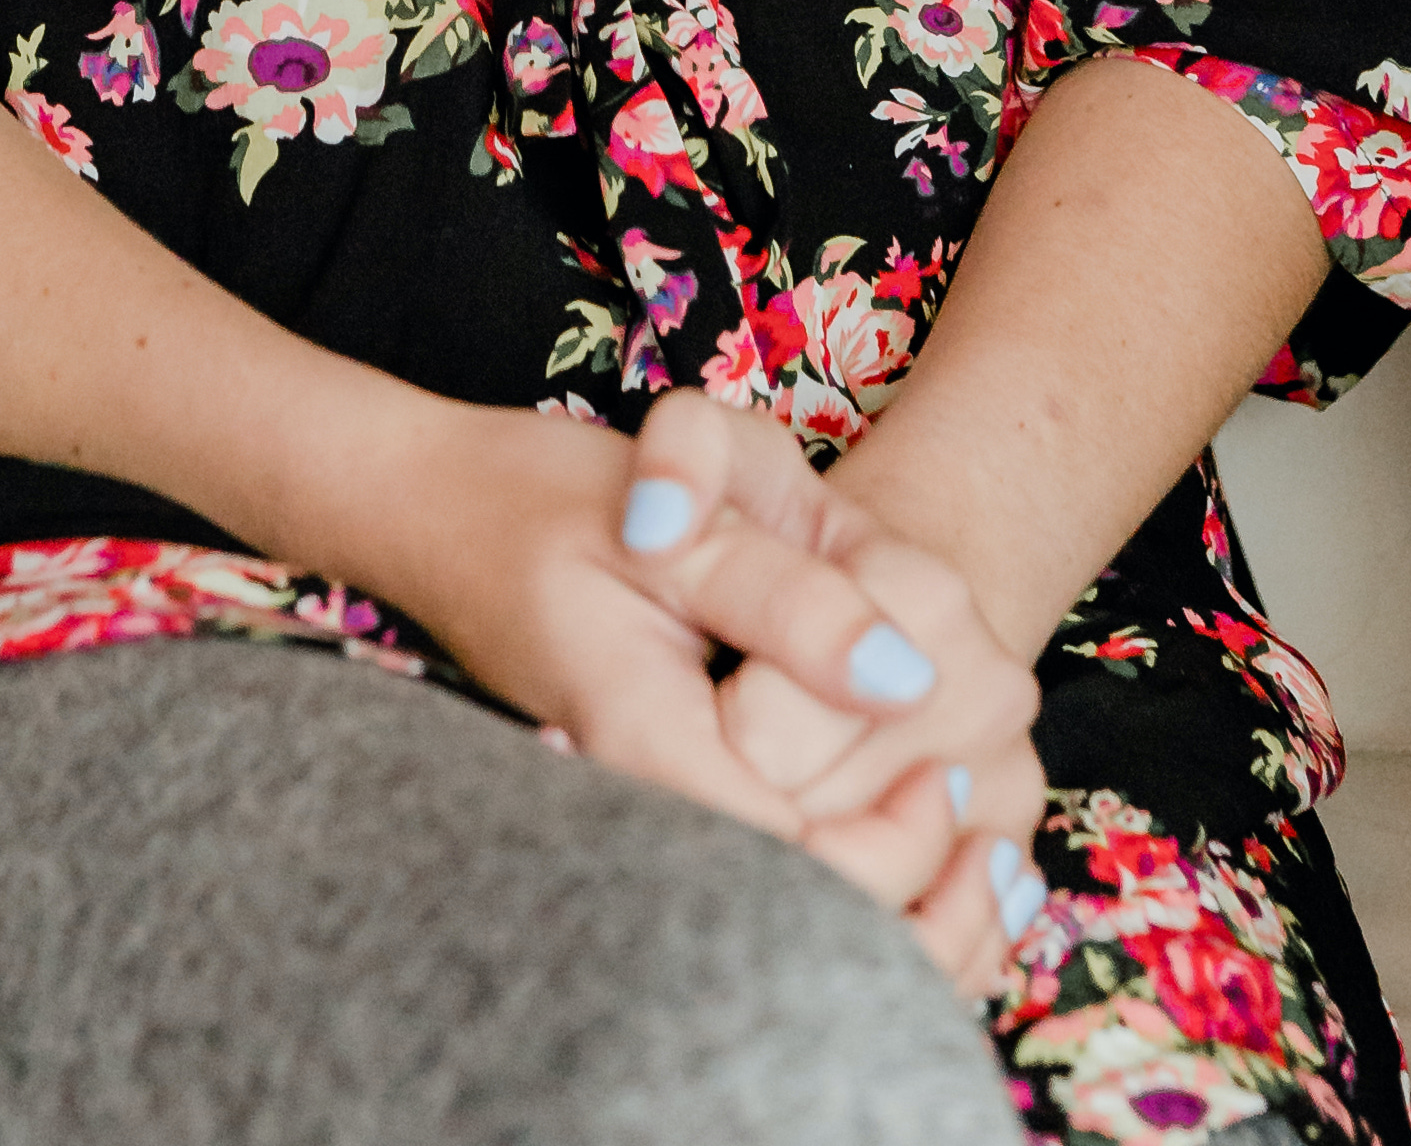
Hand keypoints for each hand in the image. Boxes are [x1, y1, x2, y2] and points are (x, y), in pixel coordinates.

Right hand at [364, 391, 1038, 989]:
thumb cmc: (549, 502)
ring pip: (796, 905)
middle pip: (808, 908)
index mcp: (646, 752)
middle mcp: (645, 806)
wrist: (441, 515)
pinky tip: (908, 816)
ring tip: (954, 812)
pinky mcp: (670, 796)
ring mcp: (654, 807)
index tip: (944, 764)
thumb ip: (791, 602)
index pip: (802, 871)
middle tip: (969, 787)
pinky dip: (856, 857)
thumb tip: (915, 680)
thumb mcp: (681, 521)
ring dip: (896, 883)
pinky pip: (772, 866)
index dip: (895, 842)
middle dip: (912, 871)